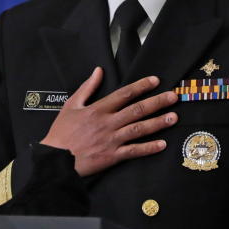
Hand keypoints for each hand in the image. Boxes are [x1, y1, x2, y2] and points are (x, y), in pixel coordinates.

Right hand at [40, 67, 178, 176]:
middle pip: (137, 110)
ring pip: (139, 129)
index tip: (155, 81)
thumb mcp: (71, 105)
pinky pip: (134, 151)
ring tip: (174, 117)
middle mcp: (108, 123)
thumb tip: (98, 71)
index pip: (124, 94)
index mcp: (98, 109)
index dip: (141, 86)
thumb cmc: (61, 132)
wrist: (55, 158)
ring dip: (158, 123)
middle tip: (173, 97)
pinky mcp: (112, 156)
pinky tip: (162, 144)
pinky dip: (148, 148)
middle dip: (157, 102)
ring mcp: (111, 140)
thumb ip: (87, 87)